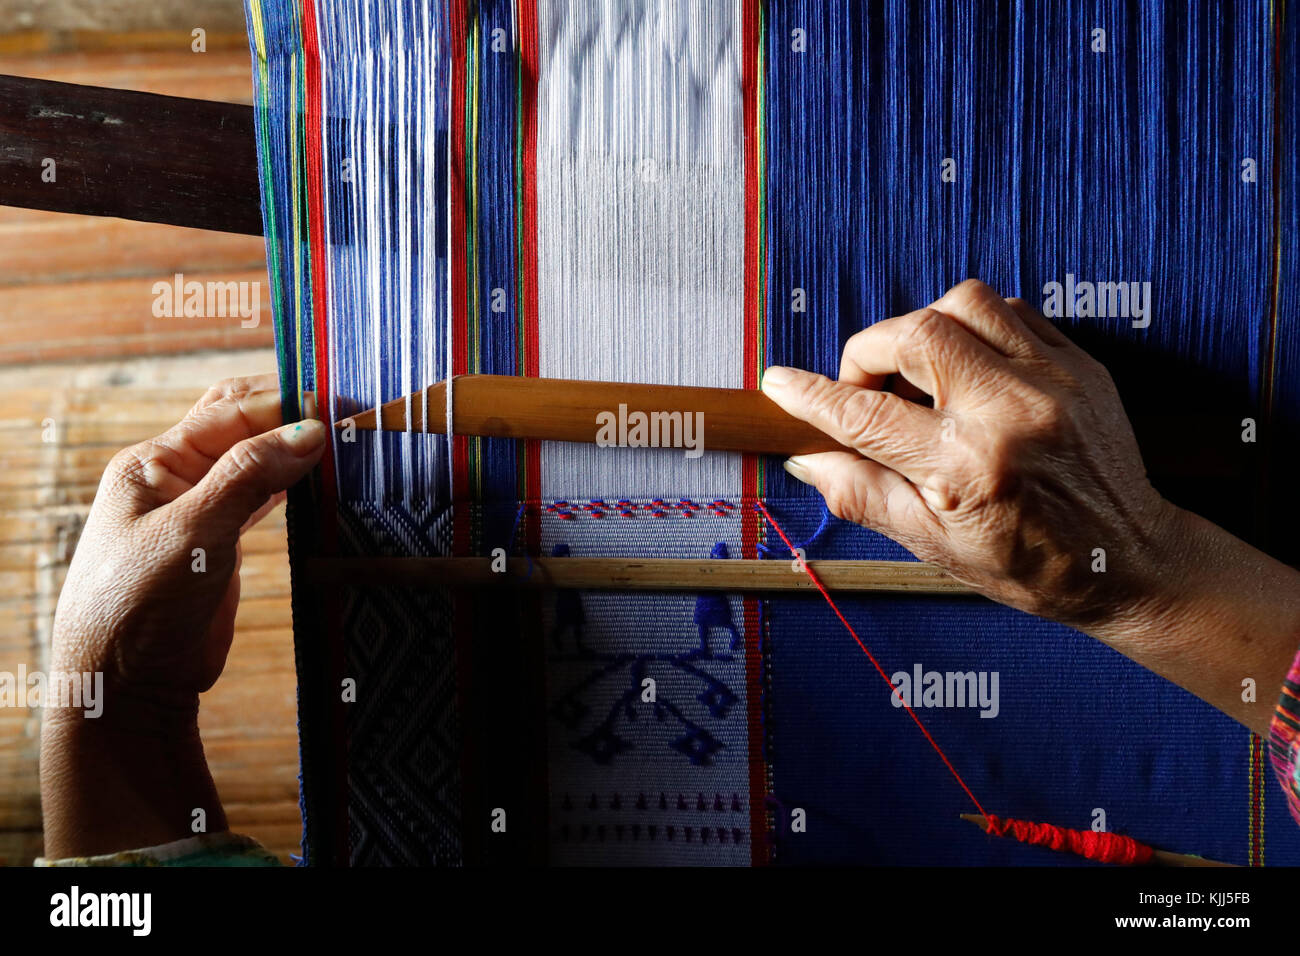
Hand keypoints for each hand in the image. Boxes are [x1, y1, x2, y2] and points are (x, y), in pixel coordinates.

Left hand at [41, 375, 323, 856]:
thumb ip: (249, 475)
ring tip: (346, 444)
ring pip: (255, 461)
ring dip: (295, 451)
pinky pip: (260, 498)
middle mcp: (173, 478)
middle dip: (290, 415)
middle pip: (241, 426)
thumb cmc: (140, 605)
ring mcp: (197, 511)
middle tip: (349, 414)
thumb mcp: (194, 531)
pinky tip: (322, 483)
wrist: (125, 685)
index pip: (231, 411)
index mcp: (154, 461)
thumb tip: (310, 430)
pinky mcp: (218, 545)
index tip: (341, 404)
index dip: (286, 403)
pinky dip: (292, 486)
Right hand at [761, 279, 1299, 732]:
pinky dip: (972, 326)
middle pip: (913, 335)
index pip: (867, 417)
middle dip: (867, 353)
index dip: (812, 397)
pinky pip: (1011, 310)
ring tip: (916, 373)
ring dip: (921, 327)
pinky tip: (964, 365)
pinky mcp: (1079, 364)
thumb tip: (807, 461)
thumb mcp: (934, 547)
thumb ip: (864, 496)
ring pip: (964, 303)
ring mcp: (1052, 380)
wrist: (1130, 562)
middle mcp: (1011, 412)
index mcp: (969, 469)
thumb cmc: (1034, 565)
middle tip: (864, 390)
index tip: (781, 384)